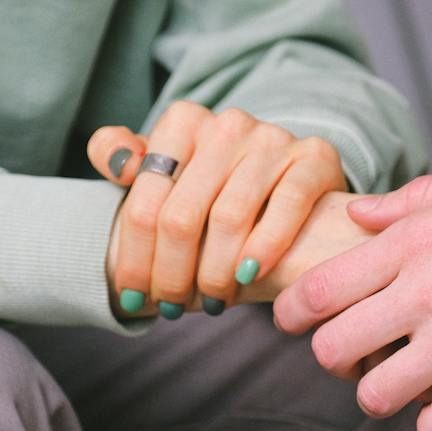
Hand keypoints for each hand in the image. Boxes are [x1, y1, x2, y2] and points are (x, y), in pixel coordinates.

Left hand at [88, 101, 345, 315]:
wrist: (289, 181)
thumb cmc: (214, 187)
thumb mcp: (165, 170)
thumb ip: (123, 157)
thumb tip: (116, 161)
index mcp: (182, 122)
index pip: (145, 202)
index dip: (134, 258)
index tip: (132, 297)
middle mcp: (227, 124)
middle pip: (182, 216)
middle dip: (172, 274)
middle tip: (172, 308)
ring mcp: (273, 138)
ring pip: (229, 218)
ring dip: (215, 274)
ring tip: (212, 302)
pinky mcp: (314, 156)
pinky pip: (286, 206)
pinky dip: (264, 248)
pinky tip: (249, 277)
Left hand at [273, 160, 431, 430]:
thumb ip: (424, 199)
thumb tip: (362, 212)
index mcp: (422, 236)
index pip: (320, 286)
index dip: (293, 311)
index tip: (294, 322)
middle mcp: (427, 289)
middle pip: (331, 348)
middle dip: (336, 359)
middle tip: (358, 359)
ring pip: (374, 395)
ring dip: (387, 394)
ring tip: (411, 385)